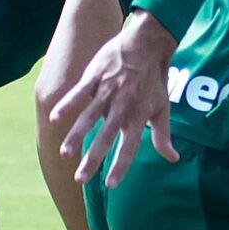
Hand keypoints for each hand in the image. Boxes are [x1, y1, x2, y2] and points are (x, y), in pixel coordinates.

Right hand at [50, 12, 178, 186]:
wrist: (147, 45)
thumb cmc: (153, 80)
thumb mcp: (162, 108)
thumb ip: (162, 136)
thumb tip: (172, 159)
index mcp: (137, 117)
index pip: (129, 148)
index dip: (120, 167)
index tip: (110, 185)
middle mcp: (122, 108)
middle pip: (106, 138)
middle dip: (93, 159)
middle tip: (80, 179)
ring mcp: (107, 91)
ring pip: (89, 118)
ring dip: (77, 136)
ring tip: (65, 153)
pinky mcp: (95, 76)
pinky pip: (80, 93)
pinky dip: (68, 105)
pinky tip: (55, 118)